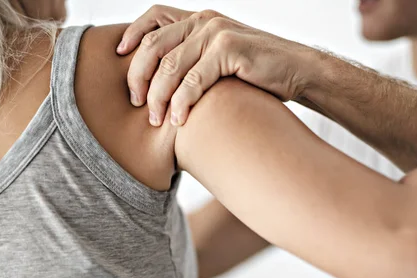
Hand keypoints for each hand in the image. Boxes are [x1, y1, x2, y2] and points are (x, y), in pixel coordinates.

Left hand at [117, 5, 312, 125]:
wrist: (297, 70)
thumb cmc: (258, 72)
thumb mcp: (222, 59)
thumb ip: (196, 60)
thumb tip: (165, 83)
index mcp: (200, 19)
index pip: (155, 17)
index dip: (132, 34)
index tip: (119, 56)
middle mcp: (204, 21)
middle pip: (155, 45)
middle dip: (139, 76)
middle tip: (136, 103)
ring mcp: (216, 33)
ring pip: (171, 66)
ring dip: (158, 96)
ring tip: (156, 120)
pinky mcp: (229, 49)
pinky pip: (194, 79)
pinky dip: (182, 102)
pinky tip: (179, 121)